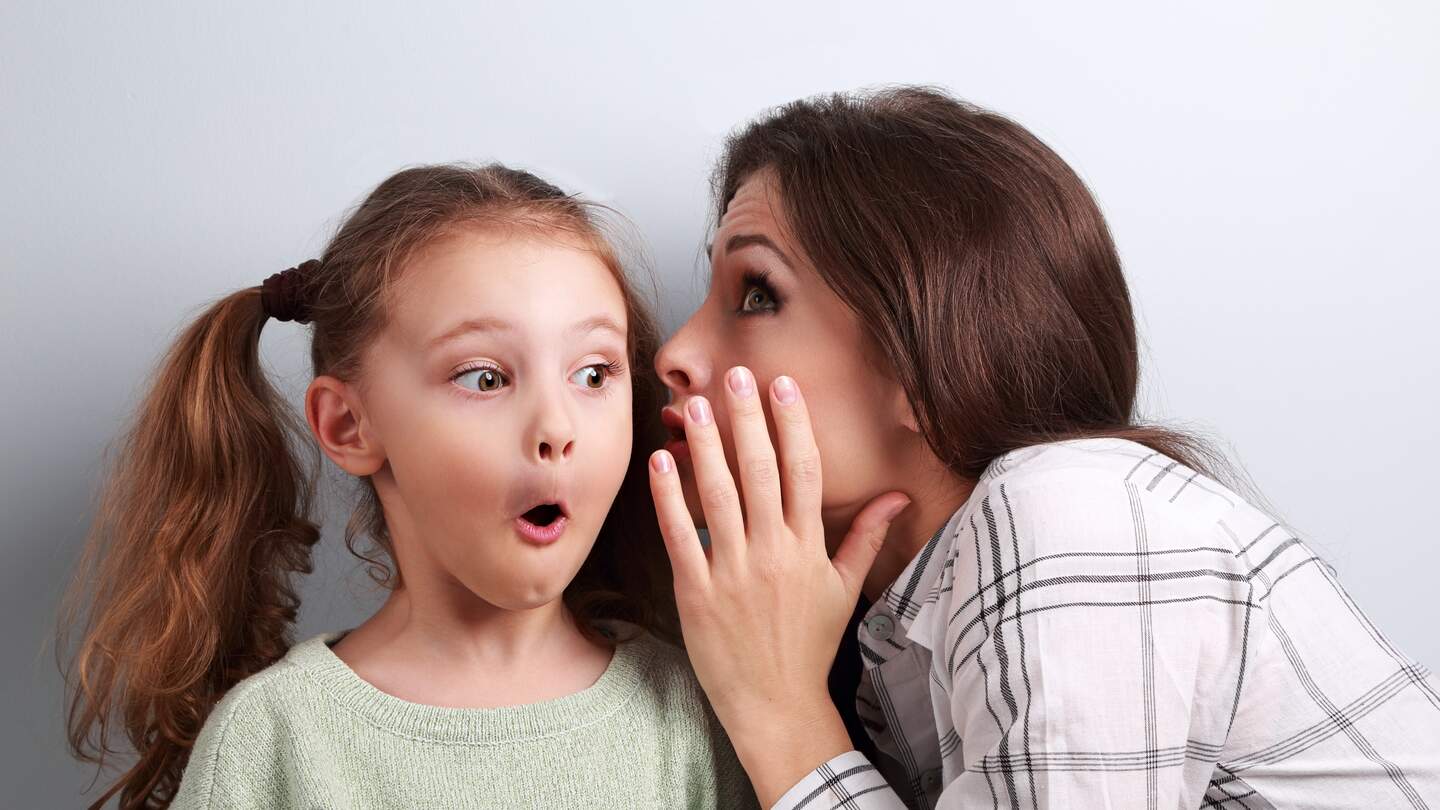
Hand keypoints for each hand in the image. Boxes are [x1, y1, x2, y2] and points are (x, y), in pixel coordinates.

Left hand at [648, 367, 909, 802]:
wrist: (777, 704)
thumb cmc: (810, 644)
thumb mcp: (844, 589)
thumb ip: (864, 536)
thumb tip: (897, 496)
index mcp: (808, 547)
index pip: (803, 471)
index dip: (792, 424)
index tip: (782, 386)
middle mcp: (773, 553)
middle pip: (760, 472)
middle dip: (746, 419)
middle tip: (733, 374)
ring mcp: (733, 572)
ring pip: (718, 496)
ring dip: (704, 446)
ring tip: (693, 405)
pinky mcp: (697, 592)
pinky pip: (681, 535)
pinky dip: (670, 498)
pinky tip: (660, 462)